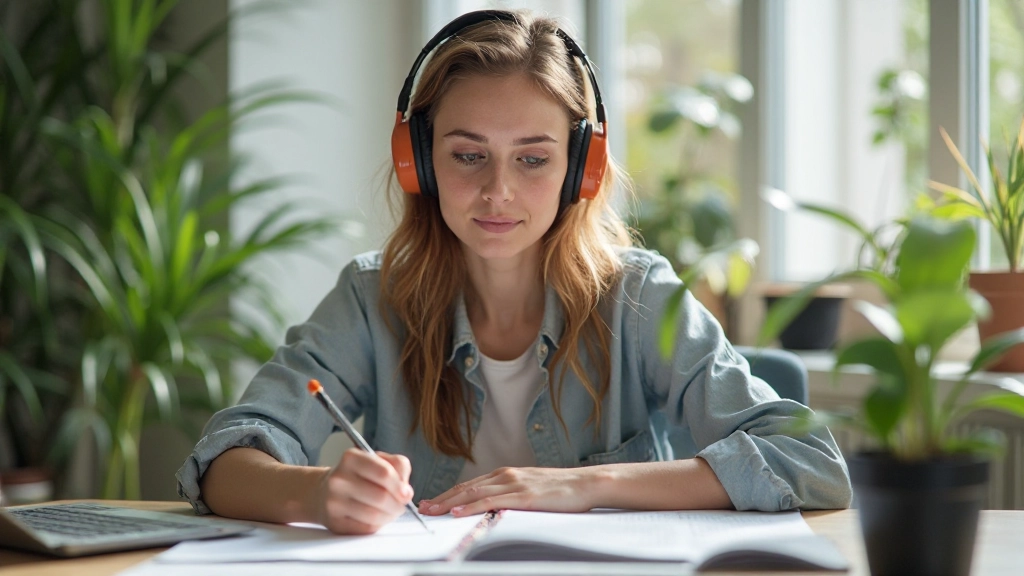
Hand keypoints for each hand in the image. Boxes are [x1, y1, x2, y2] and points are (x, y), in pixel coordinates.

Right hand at [314, 448, 412, 534]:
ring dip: (390, 516)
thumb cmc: (357, 475)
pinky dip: (378, 525)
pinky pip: (365, 528)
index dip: (400, 485)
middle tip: (401, 505)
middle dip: (398, 504)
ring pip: (374, 515)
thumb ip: (398, 467)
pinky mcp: (334, 523)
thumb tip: (406, 491)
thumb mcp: (377, 460)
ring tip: (391, 511)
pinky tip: (377, 518)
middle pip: (381, 496)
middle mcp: (339, 479)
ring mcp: (333, 502)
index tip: (406, 493)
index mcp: (351, 458)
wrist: (323, 492)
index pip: (384, 473)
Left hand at [418, 466, 597, 516]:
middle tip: (423, 507)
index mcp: (508, 474)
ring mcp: (514, 484)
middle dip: (442, 498)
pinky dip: (471, 506)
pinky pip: (491, 502)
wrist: (586, 483)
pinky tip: (458, 511)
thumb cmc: (563, 490)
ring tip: (432, 510)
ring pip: (474, 492)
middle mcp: (507, 475)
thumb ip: (513, 495)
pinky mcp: (523, 496)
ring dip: (449, 502)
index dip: (450, 493)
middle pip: (467, 487)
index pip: (471, 484)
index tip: (433, 501)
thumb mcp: (532, 489)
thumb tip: (495, 508)